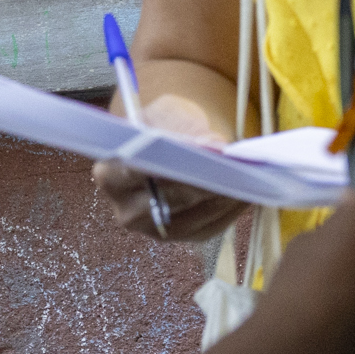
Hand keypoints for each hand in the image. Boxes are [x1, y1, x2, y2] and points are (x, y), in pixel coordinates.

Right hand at [89, 90, 253, 244]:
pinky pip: (211, 227)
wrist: (164, 147)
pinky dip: (230, 209)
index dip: (167, 163)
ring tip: (246, 176)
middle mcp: (126, 211)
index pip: (134, 173)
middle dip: (203, 181)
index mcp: (108, 175)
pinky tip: (244, 191)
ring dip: (223, 196)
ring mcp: (154, 231)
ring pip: (195, 217)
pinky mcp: (183, 238)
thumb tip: (213, 146)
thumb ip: (184, 128)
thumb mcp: (164, 115)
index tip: (198, 151)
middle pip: (170, 199)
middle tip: (233, 166)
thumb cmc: (160, 126)